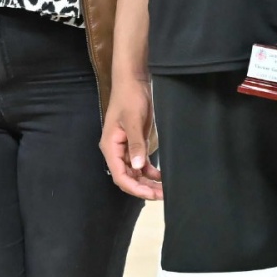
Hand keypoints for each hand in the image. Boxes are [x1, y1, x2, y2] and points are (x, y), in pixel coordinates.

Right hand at [100, 78, 161, 199]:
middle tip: (163, 195)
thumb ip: (136, 143)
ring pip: (136, 173)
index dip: (134, 187)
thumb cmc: (130, 98)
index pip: (119, 175)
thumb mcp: (133, 120)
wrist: (134, 81)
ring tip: (165, 190)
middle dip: (144, 188)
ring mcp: (126, 149)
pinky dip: (151, 172)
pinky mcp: (136, 144)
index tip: (150, 194)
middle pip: (128, 177)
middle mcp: (117, 151)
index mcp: (111, 146)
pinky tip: (162, 177)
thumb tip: (138, 166)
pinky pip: (142, 164)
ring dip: (148, 182)